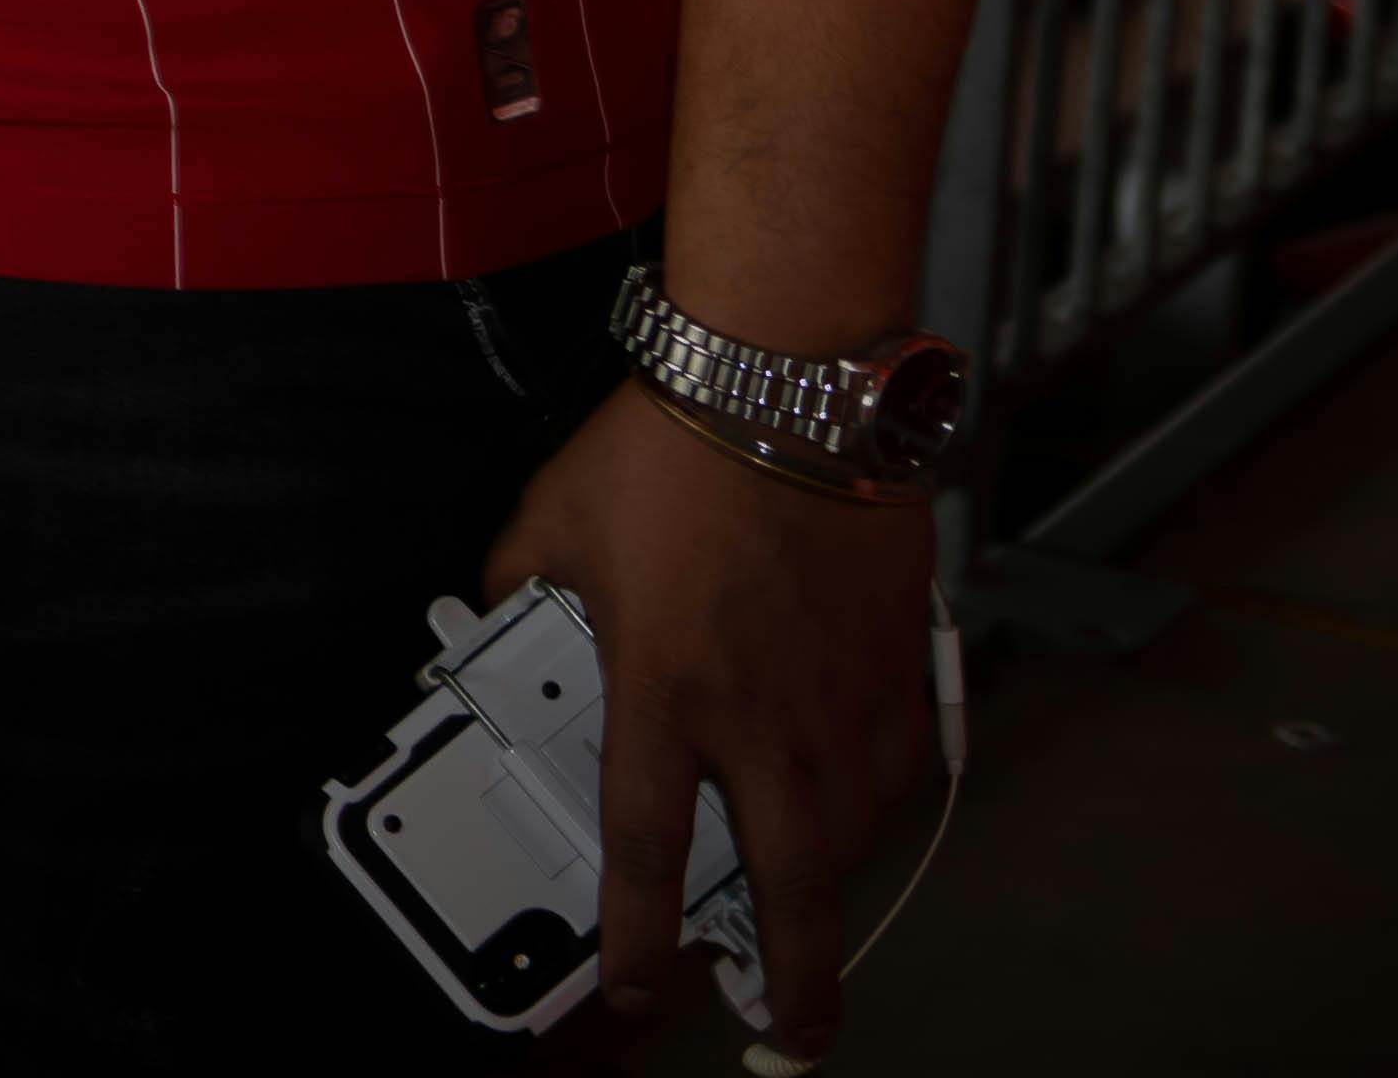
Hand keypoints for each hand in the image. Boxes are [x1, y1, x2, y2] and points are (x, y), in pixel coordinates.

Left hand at [480, 382, 943, 1060]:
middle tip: (793, 1033)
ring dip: (831, 901)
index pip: (647, 848)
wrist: (788, 385)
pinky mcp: (899, 668)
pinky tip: (856, 820)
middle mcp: (760, 716)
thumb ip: (519, 593)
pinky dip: (876, 811)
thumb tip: (499, 627)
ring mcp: (840, 699)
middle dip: (794, 981)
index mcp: (661, 688)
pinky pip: (897, 773)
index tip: (641, 986)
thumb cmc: (667, 447)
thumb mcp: (548, 524)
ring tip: (813, 940)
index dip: (640, 936)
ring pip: (851, 842)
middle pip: (788, 891)